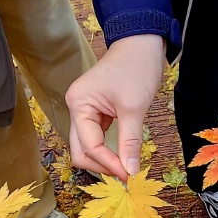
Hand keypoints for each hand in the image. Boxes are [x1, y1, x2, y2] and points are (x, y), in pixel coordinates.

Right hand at [66, 34, 164, 178]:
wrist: (141, 41)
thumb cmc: (137, 68)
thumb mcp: (134, 107)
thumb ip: (130, 141)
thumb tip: (130, 172)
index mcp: (79, 104)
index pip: (89, 146)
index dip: (108, 164)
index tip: (129, 176)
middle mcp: (76, 108)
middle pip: (80, 150)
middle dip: (101, 165)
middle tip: (126, 175)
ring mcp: (84, 109)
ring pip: (87, 146)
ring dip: (104, 159)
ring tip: (125, 168)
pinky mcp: (95, 111)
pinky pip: (96, 137)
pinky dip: (107, 149)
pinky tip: (121, 156)